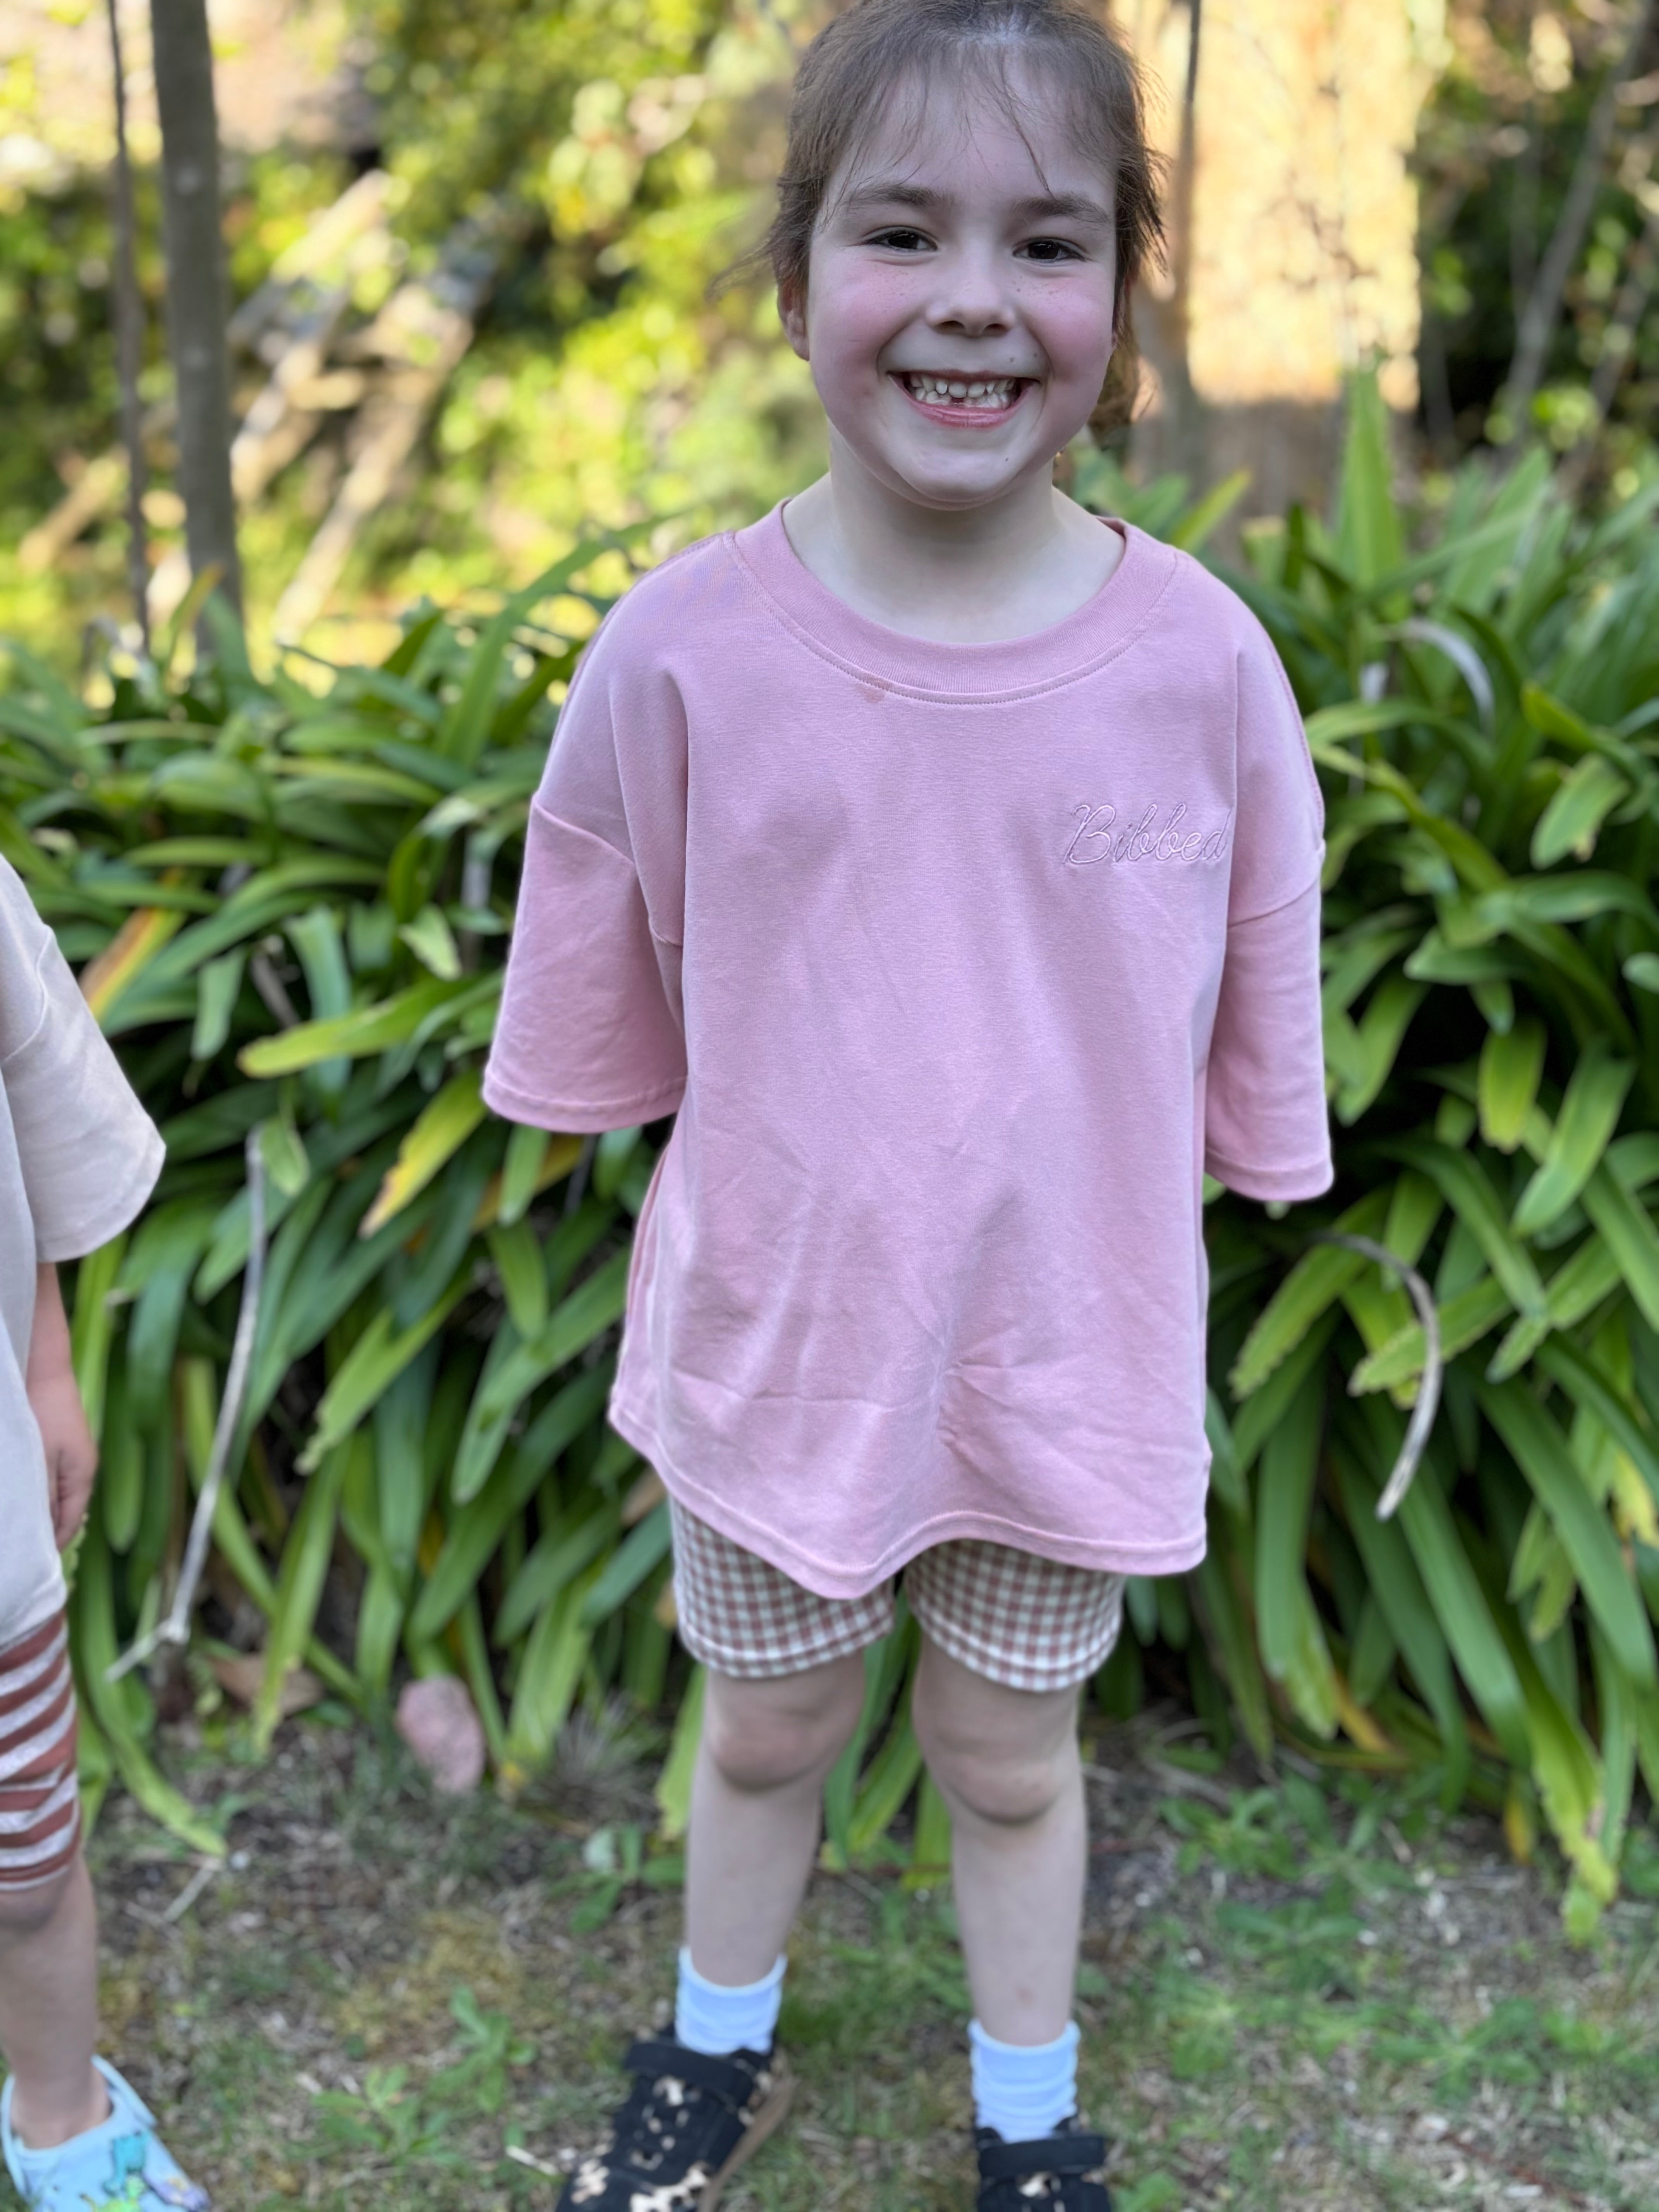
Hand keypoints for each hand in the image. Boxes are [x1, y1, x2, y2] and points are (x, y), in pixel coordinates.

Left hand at [26, 1264, 98, 1549]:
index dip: (47, 1549)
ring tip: (12, 1525)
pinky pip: (43, 1480)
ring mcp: (67, 1456)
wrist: (38, 1364)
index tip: (23, 1566)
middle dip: (38, 1533)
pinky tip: (14, 1495)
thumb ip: (42, 1501)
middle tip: (14, 1548)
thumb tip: (41, 1537)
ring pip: (49, 1497)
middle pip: (60, 1514)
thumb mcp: (38, 1463)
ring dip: (32, 1512)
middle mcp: (79, 1470)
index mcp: (82, 1478)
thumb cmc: (39, 1412)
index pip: (67, 1528)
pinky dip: (29, 1492)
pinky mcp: (53, 1444)